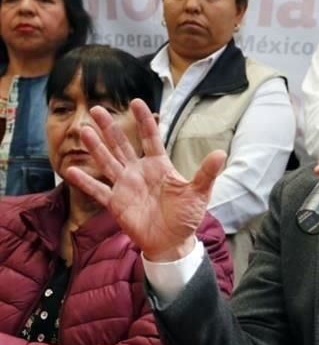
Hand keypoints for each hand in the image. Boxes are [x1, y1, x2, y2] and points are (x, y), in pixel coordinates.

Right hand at [62, 99, 224, 260]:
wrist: (172, 242)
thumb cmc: (187, 216)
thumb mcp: (199, 193)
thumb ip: (206, 173)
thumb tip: (221, 153)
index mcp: (159, 166)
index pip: (150, 138)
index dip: (144, 121)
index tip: (136, 102)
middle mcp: (139, 172)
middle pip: (122, 145)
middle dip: (110, 128)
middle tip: (96, 109)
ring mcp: (126, 186)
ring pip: (108, 162)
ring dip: (96, 147)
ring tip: (84, 131)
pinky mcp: (116, 203)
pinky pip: (98, 191)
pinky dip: (85, 182)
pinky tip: (70, 170)